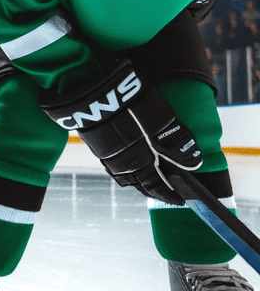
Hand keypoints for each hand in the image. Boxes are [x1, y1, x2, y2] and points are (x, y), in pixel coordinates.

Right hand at [39, 58, 201, 203]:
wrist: (97, 91)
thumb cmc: (133, 106)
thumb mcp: (163, 122)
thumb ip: (178, 144)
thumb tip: (194, 163)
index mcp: (140, 163)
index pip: (157, 188)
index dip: (170, 195)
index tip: (183, 199)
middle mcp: (122, 165)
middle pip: (139, 185)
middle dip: (154, 189)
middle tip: (167, 188)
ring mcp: (106, 155)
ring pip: (124, 176)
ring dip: (138, 179)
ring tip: (149, 176)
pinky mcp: (96, 144)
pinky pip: (112, 165)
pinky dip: (124, 168)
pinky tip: (128, 159)